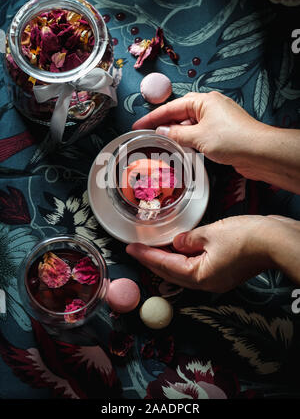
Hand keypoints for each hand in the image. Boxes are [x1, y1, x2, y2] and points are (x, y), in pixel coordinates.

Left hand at [126, 215, 277, 292]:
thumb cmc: (246, 237)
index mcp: (200, 276)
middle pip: (172, 273)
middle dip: (153, 261)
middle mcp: (207, 282)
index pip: (165, 266)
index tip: (130, 248)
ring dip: (168, 260)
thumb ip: (189, 239)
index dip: (146, 256)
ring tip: (153, 248)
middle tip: (137, 249)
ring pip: (184, 271)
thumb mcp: (211, 233)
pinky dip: (185, 258)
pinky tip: (179, 247)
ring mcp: (217, 278)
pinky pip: (197, 266)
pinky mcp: (225, 270)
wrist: (275, 240)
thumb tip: (177, 243)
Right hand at [133, 91, 299, 193]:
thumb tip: (162, 132)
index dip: (152, 118)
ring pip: (190, 126)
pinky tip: (182, 150)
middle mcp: (210, 108)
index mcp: (204, 101)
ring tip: (162, 145)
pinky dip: (189, 141)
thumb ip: (176, 134)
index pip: (171, 107)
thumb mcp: (197, 136)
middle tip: (147, 136)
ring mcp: (217, 120)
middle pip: (180, 115)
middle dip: (164, 125)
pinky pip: (199, 134)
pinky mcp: (222, 134)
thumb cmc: (232, 139)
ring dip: (177, 135)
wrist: (260, 152)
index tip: (138, 125)